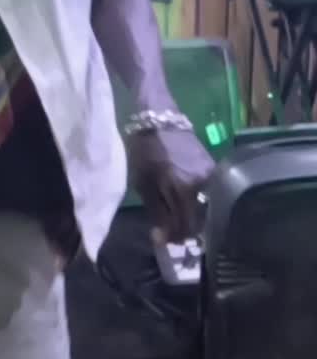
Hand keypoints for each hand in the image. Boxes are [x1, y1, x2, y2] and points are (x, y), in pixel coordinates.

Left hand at [126, 128, 213, 244]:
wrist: (159, 118)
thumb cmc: (145, 149)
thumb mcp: (144, 183)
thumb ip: (157, 213)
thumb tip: (163, 241)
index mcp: (185, 188)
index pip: (186, 227)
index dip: (174, 238)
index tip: (161, 239)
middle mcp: (204, 184)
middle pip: (198, 220)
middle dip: (183, 230)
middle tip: (168, 230)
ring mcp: (212, 176)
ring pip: (204, 208)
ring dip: (190, 217)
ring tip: (175, 216)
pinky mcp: (215, 168)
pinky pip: (207, 194)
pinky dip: (196, 202)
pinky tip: (184, 202)